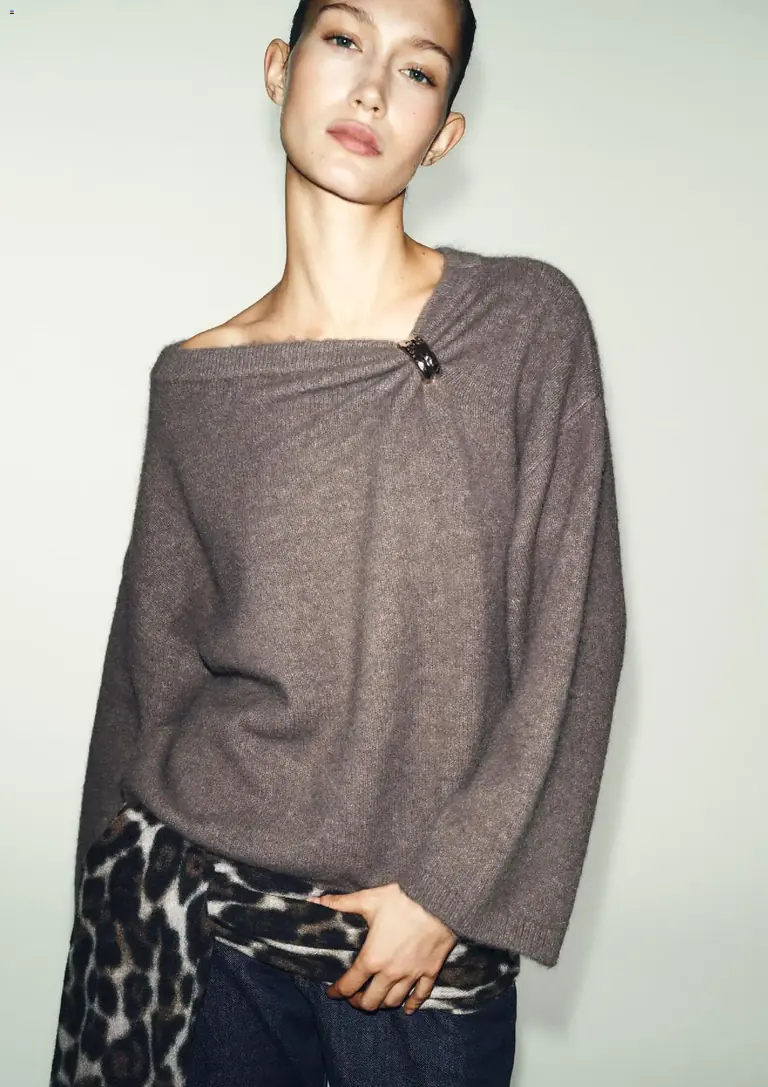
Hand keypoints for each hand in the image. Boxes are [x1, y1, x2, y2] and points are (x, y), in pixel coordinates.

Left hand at [306, 882, 457, 1014]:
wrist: (438, 899)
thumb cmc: (402, 899)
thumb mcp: (368, 899)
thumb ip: (341, 903)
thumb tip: (315, 900)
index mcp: (372, 958)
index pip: (349, 985)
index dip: (338, 992)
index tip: (332, 992)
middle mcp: (390, 973)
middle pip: (370, 1002)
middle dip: (358, 1002)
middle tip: (354, 996)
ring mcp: (412, 975)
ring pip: (393, 1002)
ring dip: (381, 1004)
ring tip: (376, 998)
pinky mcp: (430, 971)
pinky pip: (420, 996)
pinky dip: (412, 1005)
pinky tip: (407, 1008)